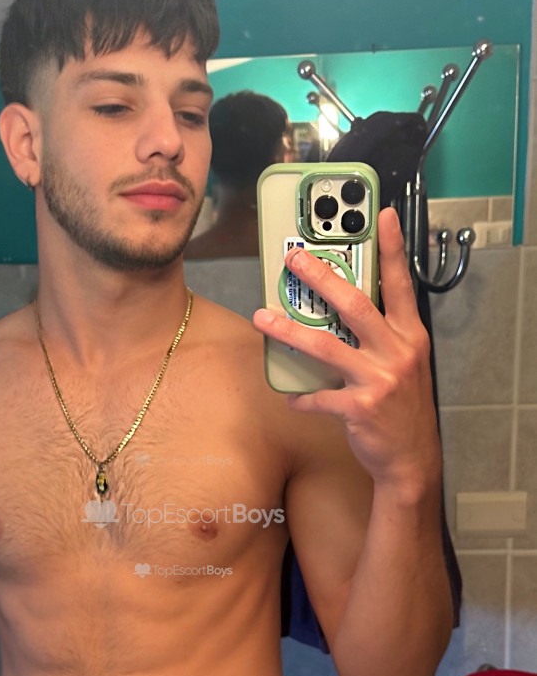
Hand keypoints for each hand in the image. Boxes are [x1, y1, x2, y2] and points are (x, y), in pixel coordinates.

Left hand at [252, 208, 440, 490]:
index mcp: (410, 336)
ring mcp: (379, 380)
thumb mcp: (406, 363)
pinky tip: (291, 397)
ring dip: (288, 331)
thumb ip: (383, 335)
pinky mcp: (360, 408)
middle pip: (354, 305)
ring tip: (262, 317)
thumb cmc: (402, 407)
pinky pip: (319, 397)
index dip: (392, 249)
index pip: (400, 284)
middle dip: (321, 278)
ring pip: (325, 346)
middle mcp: (397, 352)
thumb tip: (344, 306)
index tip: (384, 216)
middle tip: (294, 259)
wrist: (413, 459)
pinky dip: (301, 398)